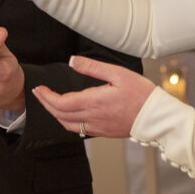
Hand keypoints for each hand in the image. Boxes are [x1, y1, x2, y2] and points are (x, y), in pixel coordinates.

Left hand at [31, 56, 155, 137]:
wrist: (156, 117)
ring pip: (67, 125)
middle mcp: (93, 118)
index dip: (46, 97)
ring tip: (49, 103)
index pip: (61, 103)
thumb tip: (72, 61)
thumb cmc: (141, 94)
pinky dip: (67, 122)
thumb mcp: (118, 73)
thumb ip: (92, 67)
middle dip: (46, 104)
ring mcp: (97, 127)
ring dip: (54, 114)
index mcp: (95, 102)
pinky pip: (78, 130)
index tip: (39, 89)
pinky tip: (67, 114)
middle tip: (38, 94)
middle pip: (60, 115)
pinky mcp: (103, 132)